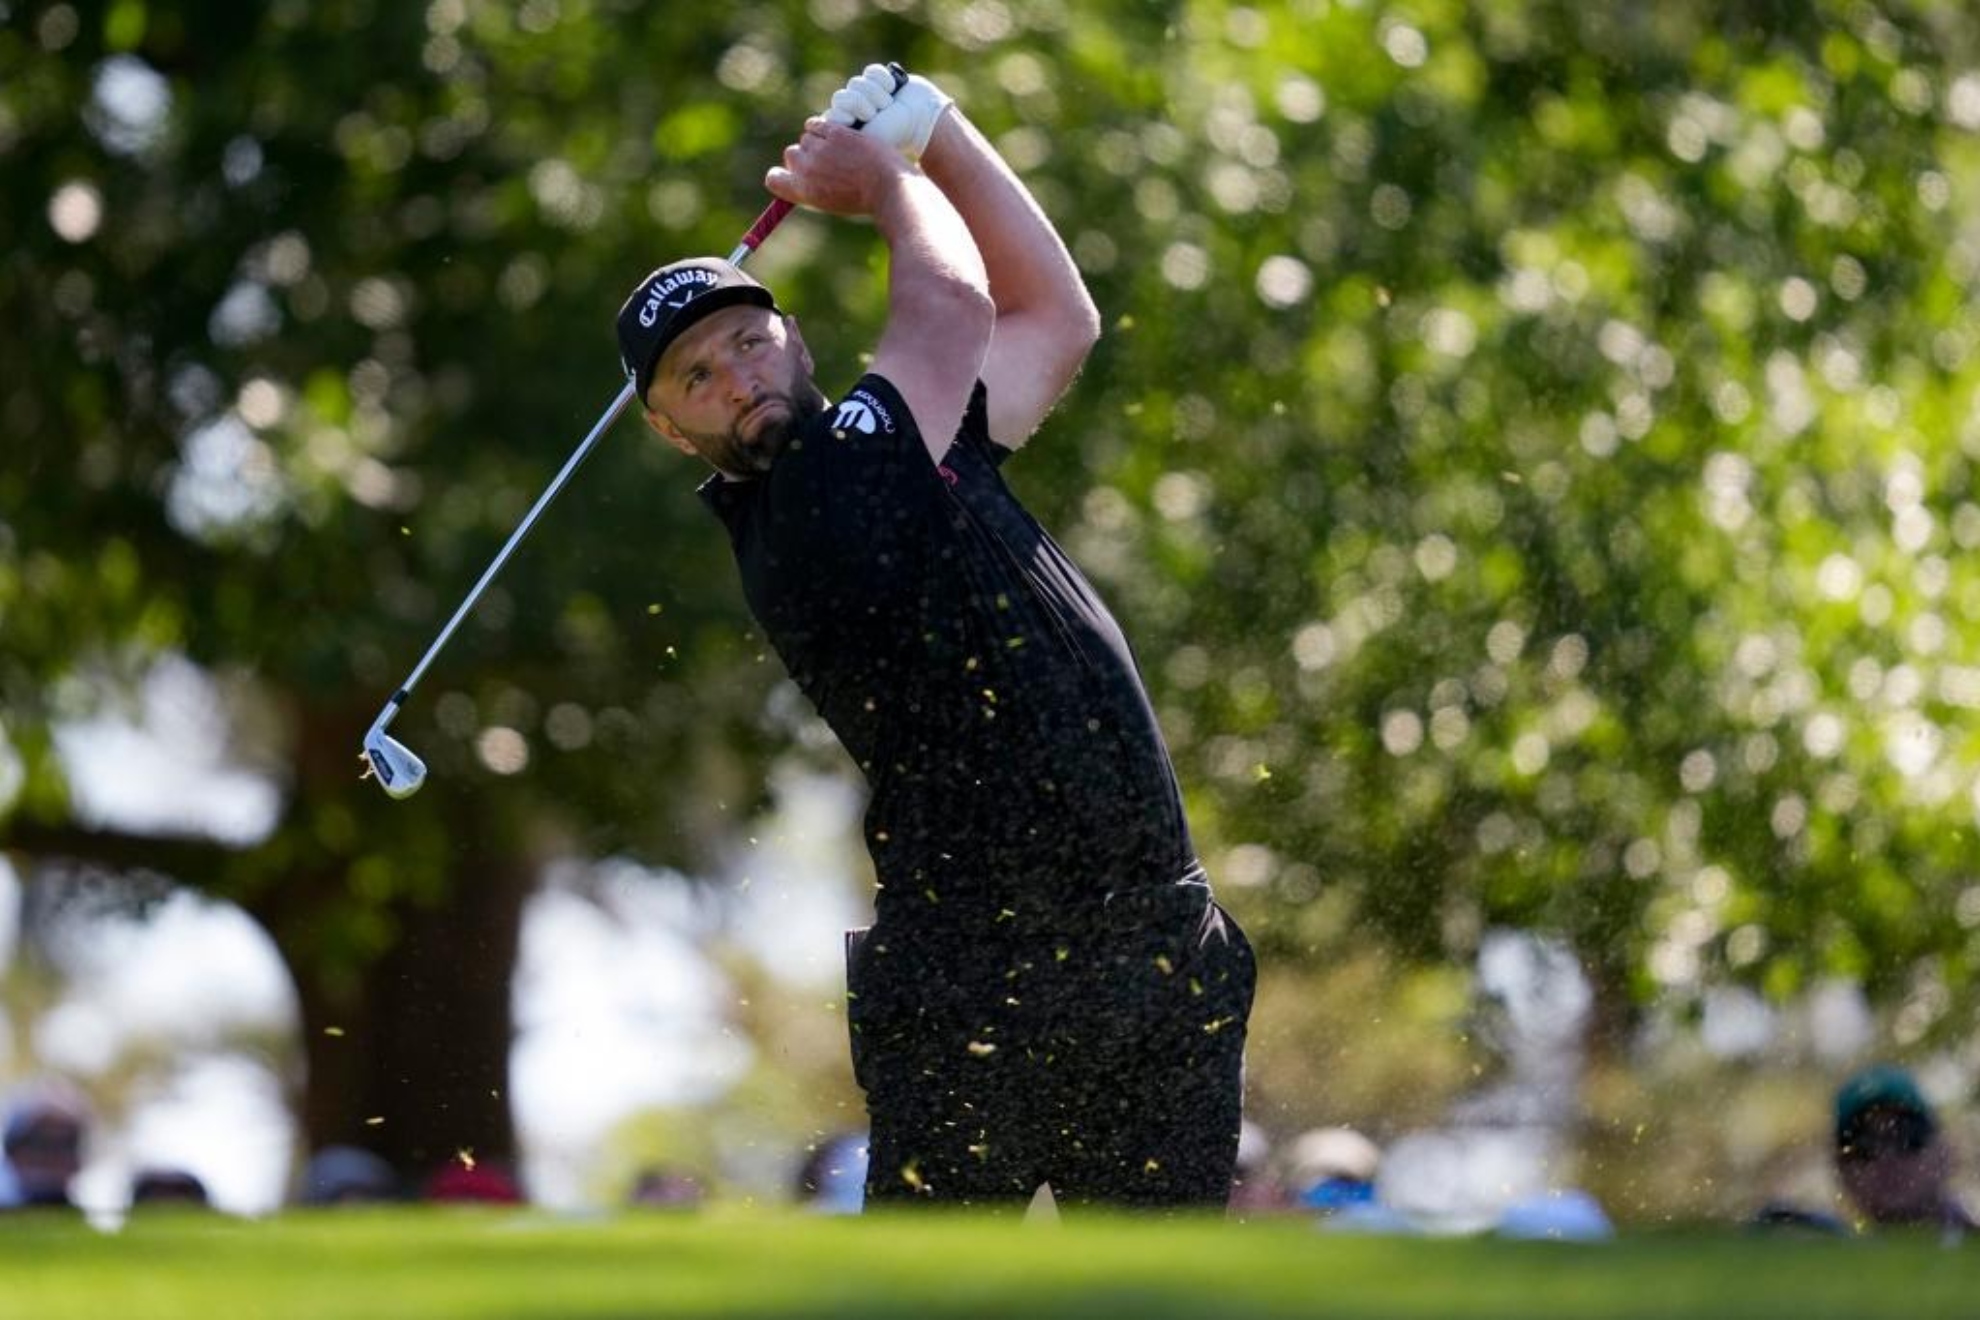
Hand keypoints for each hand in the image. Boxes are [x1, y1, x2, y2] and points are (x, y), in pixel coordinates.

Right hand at [764, 117, 914, 216]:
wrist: (888, 188)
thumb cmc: (865, 199)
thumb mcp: (833, 202)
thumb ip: (814, 189)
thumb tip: (801, 178)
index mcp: (803, 191)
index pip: (774, 179)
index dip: (782, 174)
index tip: (792, 172)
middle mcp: (805, 170)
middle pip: (790, 154)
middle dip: (805, 155)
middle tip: (826, 159)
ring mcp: (819, 149)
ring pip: (806, 137)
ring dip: (819, 140)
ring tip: (840, 149)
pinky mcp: (833, 132)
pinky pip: (816, 122)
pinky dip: (824, 126)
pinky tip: (838, 133)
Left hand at [823, 64, 952, 158]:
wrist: (922, 120)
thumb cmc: (895, 134)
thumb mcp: (867, 140)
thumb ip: (840, 134)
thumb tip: (818, 122)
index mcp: (847, 127)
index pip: (832, 113)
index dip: (848, 115)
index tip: (863, 123)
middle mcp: (853, 110)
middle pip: (842, 96)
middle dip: (862, 104)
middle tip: (877, 113)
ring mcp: (865, 93)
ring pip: (857, 83)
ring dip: (876, 94)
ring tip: (889, 105)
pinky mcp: (877, 78)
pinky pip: (871, 71)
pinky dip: (883, 80)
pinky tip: (893, 90)